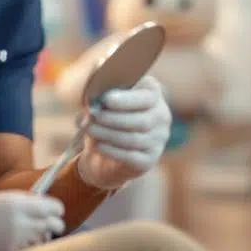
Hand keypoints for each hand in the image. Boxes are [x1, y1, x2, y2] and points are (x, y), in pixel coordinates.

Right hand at [0, 191, 64, 250]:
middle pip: (52, 225)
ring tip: (30, 232)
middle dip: (55, 224)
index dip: (57, 209)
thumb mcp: (0, 198)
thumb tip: (43, 203)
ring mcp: (16, 239)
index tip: (58, 210)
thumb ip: (22, 200)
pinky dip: (28, 246)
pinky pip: (29, 249)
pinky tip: (19, 241)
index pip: (50, 207)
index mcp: (15, 204)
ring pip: (42, 239)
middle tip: (54, 224)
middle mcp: (19, 221)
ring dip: (41, 236)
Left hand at [76, 75, 171, 189]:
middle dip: (113, 118)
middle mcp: (161, 116)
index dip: (127, 100)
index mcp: (152, 93)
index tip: (106, 99)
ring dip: (109, 134)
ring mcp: (158, 139)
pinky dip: (113, 151)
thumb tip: (91, 96)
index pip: (147, 97)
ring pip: (135, 139)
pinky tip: (99, 146)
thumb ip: (97, 91)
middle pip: (142, 120)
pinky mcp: (150, 159)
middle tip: (91, 116)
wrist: (103, 150)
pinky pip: (132, 157)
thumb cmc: (104, 115)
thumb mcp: (99, 99)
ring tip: (90, 129)